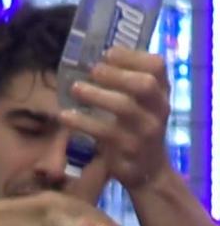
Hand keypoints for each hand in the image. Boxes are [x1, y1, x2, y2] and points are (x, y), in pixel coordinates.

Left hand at [59, 47, 171, 190]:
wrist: (148, 173)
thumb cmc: (136, 131)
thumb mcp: (140, 107)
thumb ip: (127, 85)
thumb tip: (97, 60)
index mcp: (161, 94)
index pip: (157, 66)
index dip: (132, 56)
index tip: (107, 53)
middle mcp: (159, 111)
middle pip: (144, 85)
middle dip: (116, 74)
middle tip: (92, 70)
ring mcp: (146, 132)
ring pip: (124, 107)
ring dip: (96, 95)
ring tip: (75, 88)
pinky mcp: (128, 151)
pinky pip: (104, 132)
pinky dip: (82, 122)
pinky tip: (65, 116)